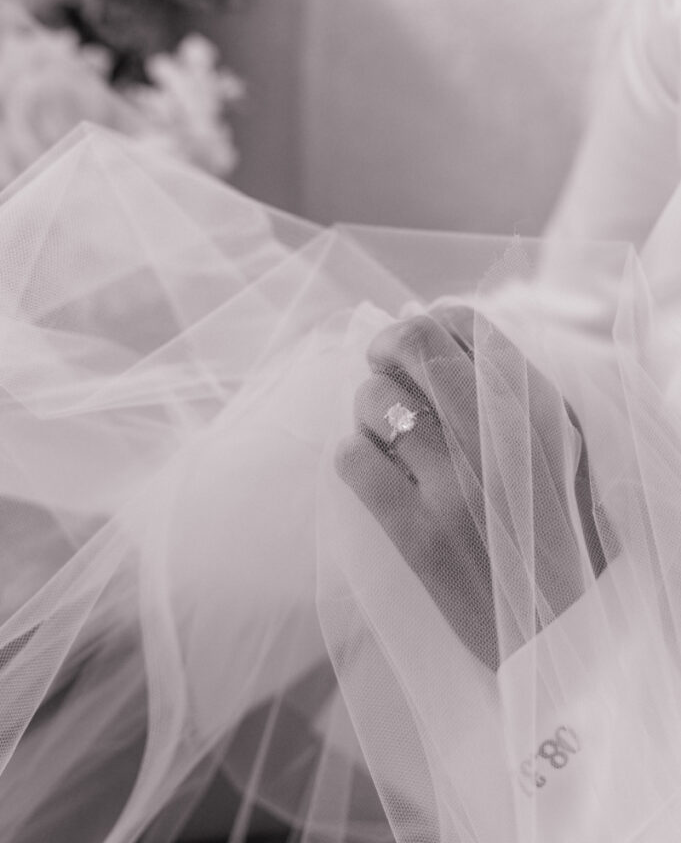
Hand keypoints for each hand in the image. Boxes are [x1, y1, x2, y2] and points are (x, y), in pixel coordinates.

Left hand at [336, 306, 606, 669]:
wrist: (559, 636)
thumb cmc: (560, 537)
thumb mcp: (564, 452)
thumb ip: (518, 397)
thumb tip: (446, 344)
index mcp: (539, 410)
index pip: (467, 326)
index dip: (428, 322)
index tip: (414, 341)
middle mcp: (497, 436)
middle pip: (414, 344)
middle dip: (386, 345)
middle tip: (379, 362)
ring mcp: (454, 485)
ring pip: (374, 399)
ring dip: (367, 406)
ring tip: (382, 431)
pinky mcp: (417, 534)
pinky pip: (353, 460)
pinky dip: (352, 455)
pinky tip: (370, 469)